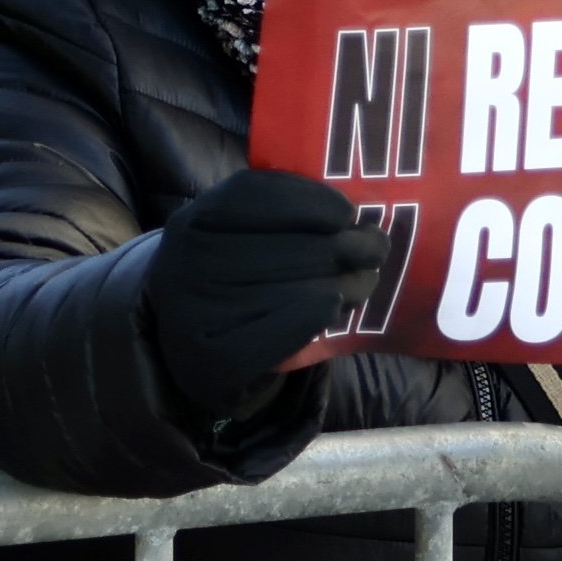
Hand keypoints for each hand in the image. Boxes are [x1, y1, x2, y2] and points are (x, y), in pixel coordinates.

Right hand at [139, 166, 392, 425]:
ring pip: (293, 293)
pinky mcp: (216, 363)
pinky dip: (316, 318)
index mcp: (191, 223)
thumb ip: (275, 214)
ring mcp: (196, 317)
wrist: (188, 346)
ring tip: (365, 281)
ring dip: (345, 285)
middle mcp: (184, 266)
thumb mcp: (230, 233)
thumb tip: (352, 218)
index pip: (253, 197)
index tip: (348, 213)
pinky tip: (334, 308)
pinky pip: (282, 335)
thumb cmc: (225, 278)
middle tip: (377, 248)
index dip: (309, 201)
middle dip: (344, 247)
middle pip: (284, 248)